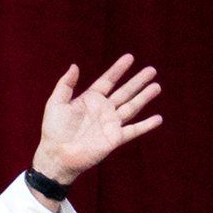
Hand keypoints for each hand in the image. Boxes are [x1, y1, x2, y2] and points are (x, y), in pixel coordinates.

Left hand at [31, 54, 162, 186]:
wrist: (57, 155)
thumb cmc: (53, 130)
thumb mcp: (56, 103)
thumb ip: (65, 84)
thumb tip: (74, 65)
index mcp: (90, 100)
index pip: (107, 81)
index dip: (118, 69)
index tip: (129, 57)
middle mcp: (103, 110)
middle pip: (124, 92)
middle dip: (138, 81)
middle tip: (151, 69)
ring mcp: (110, 124)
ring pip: (132, 107)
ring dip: (145, 97)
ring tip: (157, 86)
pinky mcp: (114, 139)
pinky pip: (133, 130)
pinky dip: (146, 125)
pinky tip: (158, 118)